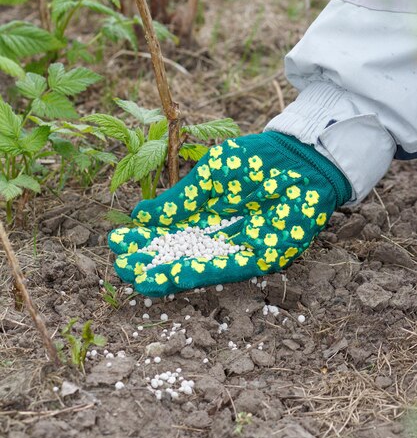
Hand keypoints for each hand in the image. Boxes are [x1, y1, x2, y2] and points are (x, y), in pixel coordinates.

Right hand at [108, 131, 350, 296]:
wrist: (300, 158)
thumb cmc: (255, 160)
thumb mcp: (210, 174)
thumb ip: (179, 197)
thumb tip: (141, 213)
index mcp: (208, 211)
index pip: (171, 229)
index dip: (145, 237)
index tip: (118, 243)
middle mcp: (220, 232)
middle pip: (180, 251)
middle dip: (151, 259)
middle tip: (122, 267)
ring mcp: (239, 246)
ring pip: (198, 264)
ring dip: (168, 273)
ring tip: (139, 279)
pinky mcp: (260, 257)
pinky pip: (225, 269)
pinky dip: (197, 273)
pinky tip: (172, 276)